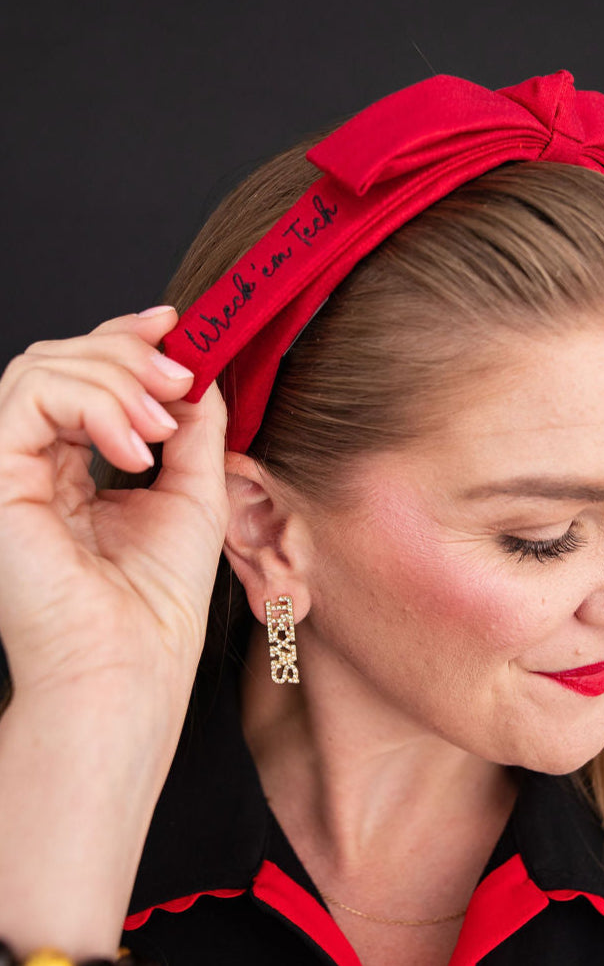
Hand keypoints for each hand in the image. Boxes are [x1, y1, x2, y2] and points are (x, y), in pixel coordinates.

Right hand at [0, 306, 228, 712]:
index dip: (124, 338)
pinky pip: (32, 396)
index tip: (175, 325)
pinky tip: (135, 447)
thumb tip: (195, 365)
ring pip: (42, 367)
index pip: (83, 376)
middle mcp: (32, 463)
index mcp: (71, 467)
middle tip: (181, 378)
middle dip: (128, 352)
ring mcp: (8, 469)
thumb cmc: (158, 600)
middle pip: (61, 359)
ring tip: (160, 427)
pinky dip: (96, 403)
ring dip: (117, 377)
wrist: (131, 667)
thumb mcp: (193, 488)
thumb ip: (190, 423)